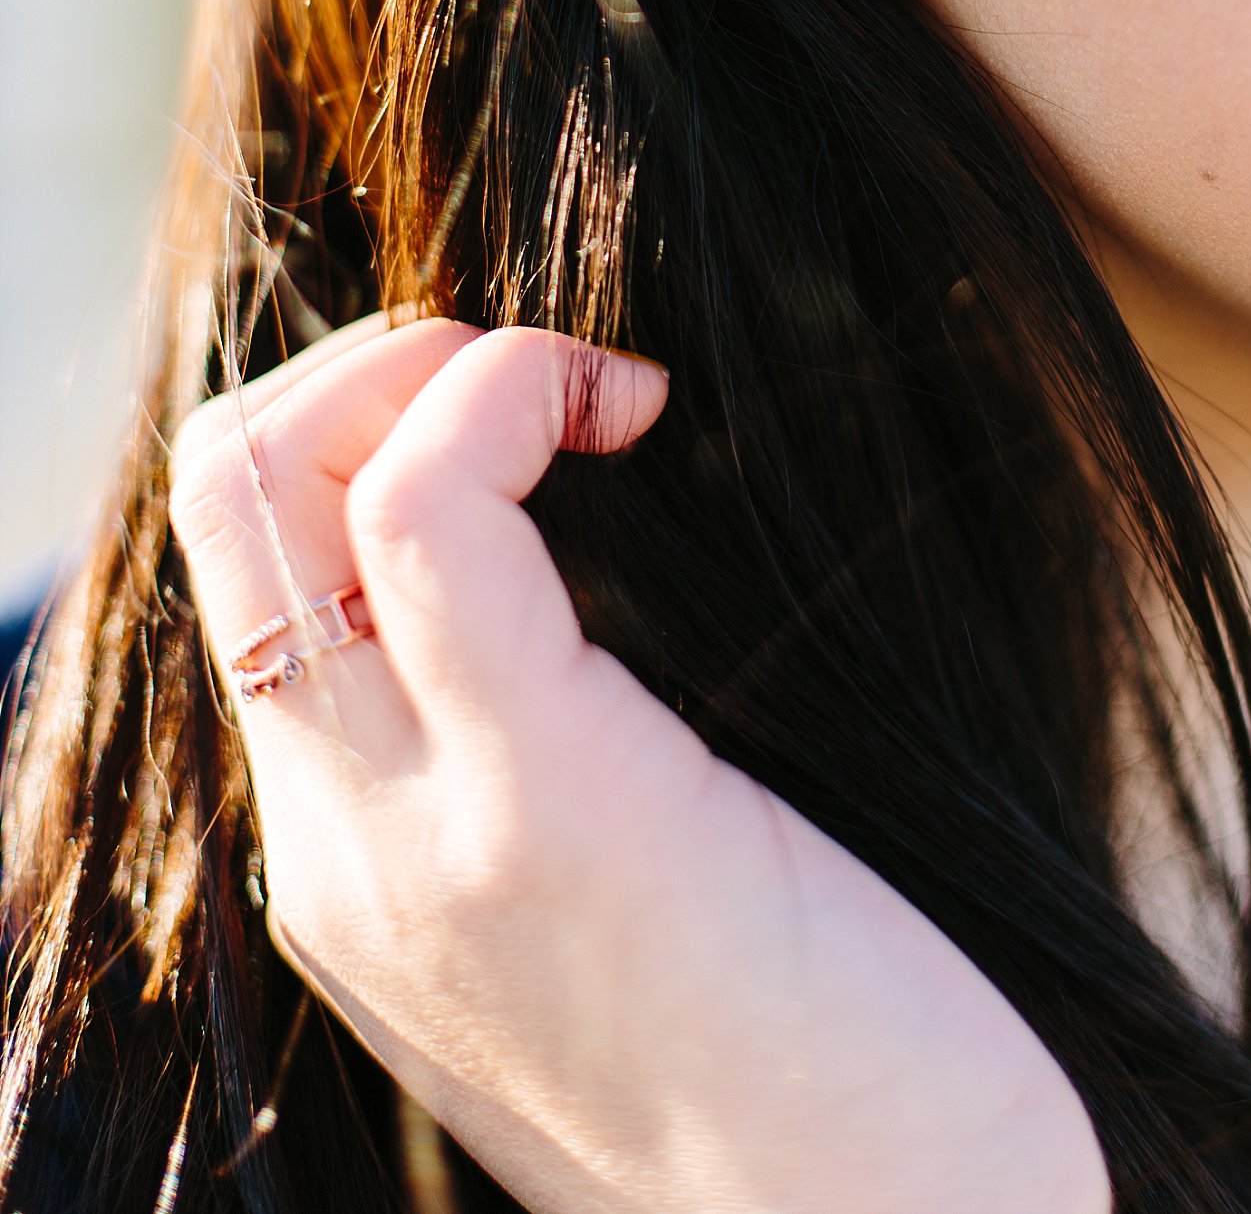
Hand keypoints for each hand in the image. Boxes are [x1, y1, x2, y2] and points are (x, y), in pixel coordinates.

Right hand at [167, 316, 1110, 1213]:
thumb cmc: (845, 1071)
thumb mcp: (661, 912)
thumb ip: (586, 776)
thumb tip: (643, 588)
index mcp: (363, 866)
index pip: (254, 582)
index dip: (368, 430)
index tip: (566, 425)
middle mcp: (341, 850)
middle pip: (223, 511)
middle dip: (368, 364)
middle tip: (565, 384)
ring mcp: (413, 833)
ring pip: (266, 491)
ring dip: (429, 361)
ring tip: (602, 397)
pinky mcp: (540, 807)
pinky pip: (424, 519)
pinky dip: (500, 395)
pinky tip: (631, 413)